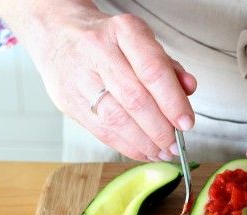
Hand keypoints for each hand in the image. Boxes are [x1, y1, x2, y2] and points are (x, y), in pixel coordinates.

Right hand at [22, 3, 195, 160]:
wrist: (57, 33)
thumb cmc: (110, 41)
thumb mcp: (143, 43)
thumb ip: (168, 67)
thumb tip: (189, 88)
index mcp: (124, 31)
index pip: (153, 70)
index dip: (173, 101)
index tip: (186, 123)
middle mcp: (98, 51)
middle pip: (135, 99)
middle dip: (160, 128)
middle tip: (175, 144)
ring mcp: (78, 77)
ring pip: (116, 119)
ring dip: (145, 142)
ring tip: (163, 152)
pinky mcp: (68, 101)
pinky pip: (101, 131)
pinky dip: (127, 146)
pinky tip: (144, 151)